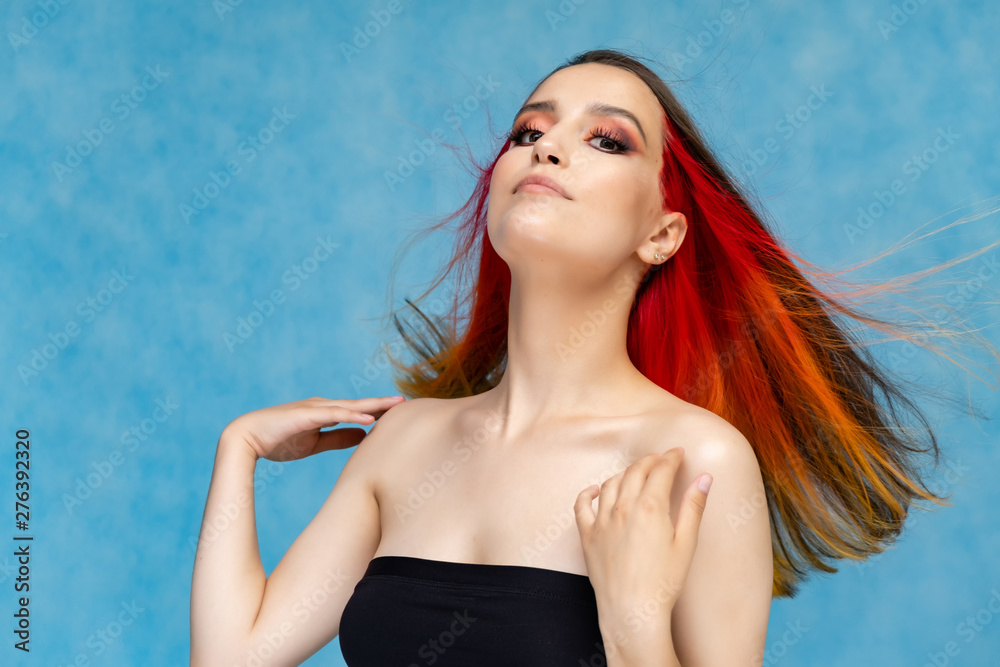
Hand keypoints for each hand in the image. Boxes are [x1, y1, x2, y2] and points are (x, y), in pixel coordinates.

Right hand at [220, 395, 405, 461]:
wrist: (247, 438)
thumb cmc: (279, 440)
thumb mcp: (315, 443)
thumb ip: (338, 438)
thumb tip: (363, 434)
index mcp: (325, 413)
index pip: (357, 412)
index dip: (379, 411)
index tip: (399, 413)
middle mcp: (323, 406)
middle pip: (359, 405)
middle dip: (383, 403)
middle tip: (406, 402)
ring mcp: (315, 408)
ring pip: (351, 406)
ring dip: (374, 405)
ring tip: (395, 405)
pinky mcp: (306, 414)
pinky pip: (334, 415)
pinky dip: (352, 415)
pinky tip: (369, 417)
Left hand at [573, 447, 711, 636]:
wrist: (633, 612)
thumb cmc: (664, 582)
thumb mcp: (686, 543)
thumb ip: (693, 507)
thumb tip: (704, 477)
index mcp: (650, 507)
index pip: (660, 470)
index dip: (670, 458)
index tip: (678, 453)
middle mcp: (623, 508)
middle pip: (635, 472)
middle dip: (649, 461)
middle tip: (660, 459)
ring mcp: (602, 521)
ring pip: (610, 483)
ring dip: (624, 473)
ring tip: (635, 473)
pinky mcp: (587, 536)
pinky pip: (582, 505)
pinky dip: (588, 493)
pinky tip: (595, 489)